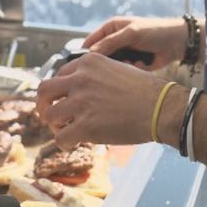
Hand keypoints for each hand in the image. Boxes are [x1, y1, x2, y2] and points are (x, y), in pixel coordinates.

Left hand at [36, 52, 180, 147]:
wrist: (162, 108)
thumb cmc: (146, 91)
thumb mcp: (118, 68)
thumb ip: (97, 75)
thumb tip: (83, 90)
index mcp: (88, 62)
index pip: (59, 74)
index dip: (59, 91)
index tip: (63, 101)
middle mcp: (80, 79)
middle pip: (44, 91)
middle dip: (44, 105)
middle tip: (51, 116)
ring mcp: (81, 102)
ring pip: (49, 115)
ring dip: (55, 126)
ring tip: (66, 131)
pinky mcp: (86, 125)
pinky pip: (61, 137)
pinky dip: (64, 143)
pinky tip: (74, 143)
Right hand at [84, 15, 186, 68]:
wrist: (178, 42)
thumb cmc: (155, 31)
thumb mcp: (131, 33)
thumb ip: (111, 42)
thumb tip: (91, 53)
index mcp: (111, 29)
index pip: (90, 42)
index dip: (85, 53)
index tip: (83, 66)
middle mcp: (115, 41)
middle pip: (100, 57)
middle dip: (106, 63)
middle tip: (115, 64)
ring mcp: (124, 54)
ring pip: (112, 67)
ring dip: (121, 67)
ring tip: (133, 61)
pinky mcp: (132, 65)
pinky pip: (125, 72)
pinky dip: (133, 69)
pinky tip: (143, 63)